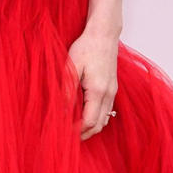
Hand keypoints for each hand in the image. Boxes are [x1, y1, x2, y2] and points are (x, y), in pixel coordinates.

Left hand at [67, 25, 119, 139]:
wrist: (104, 35)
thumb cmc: (86, 47)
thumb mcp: (71, 68)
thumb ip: (67, 91)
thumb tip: (60, 111)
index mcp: (98, 91)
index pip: (89, 122)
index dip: (76, 131)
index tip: (63, 133)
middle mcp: (108, 94)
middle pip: (99, 125)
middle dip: (84, 134)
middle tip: (68, 138)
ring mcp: (112, 92)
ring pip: (105, 119)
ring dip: (91, 127)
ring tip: (75, 129)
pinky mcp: (112, 88)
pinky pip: (106, 110)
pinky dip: (96, 118)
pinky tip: (84, 115)